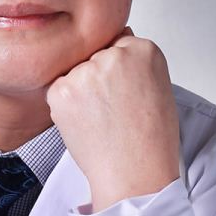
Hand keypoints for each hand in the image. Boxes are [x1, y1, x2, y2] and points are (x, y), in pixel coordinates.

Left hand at [46, 28, 179, 211]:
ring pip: (75, 73)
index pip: (119, 45)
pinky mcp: (62, 90)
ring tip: (100, 120)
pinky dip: (65, 107)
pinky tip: (85, 124)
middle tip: (113, 111)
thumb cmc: (150, 140)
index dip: (119, 73)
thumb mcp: (158, 88)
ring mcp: (86, 71)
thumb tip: (115, 40)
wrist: (135, 174)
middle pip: (94, 57)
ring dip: (80, 92)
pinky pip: (58, 90)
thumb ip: (135, 62)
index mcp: (144, 50)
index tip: (124, 92)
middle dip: (98, 80)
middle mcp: (115, 55)